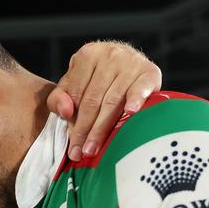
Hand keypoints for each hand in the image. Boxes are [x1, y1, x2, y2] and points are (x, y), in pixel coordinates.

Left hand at [46, 40, 161, 160]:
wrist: (127, 63)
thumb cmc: (95, 78)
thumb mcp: (72, 84)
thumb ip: (59, 98)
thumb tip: (65, 111)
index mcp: (87, 55)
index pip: (77, 94)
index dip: (73, 122)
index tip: (72, 144)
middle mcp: (110, 55)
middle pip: (94, 100)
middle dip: (86, 130)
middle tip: (82, 152)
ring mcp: (131, 62)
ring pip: (113, 100)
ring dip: (103, 127)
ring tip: (94, 148)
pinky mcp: (149, 71)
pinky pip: (141, 88)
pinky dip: (136, 99)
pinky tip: (130, 112)